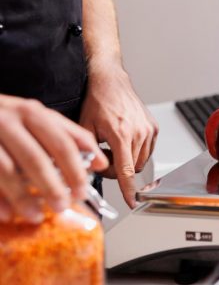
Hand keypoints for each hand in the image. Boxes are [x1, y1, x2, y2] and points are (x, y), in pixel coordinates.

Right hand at [0, 95, 107, 222]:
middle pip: (36, 159)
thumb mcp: (36, 118)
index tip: (83, 191)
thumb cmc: (6, 119)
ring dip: (23, 197)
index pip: (62, 143)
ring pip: (8, 170)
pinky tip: (8, 215)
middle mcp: (9, 121)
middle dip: (52, 187)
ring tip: (36, 215)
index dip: (76, 170)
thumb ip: (68, 136)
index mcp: (32, 113)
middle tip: (63, 206)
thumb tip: (100, 162)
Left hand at [79, 60, 157, 207]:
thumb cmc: (97, 101)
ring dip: (127, 162)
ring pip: (141, 161)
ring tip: (114, 148)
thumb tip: (84, 172)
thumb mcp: (84, 127)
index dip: (129, 189)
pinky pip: (147, 151)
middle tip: (104, 159)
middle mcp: (139, 132)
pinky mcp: (154, 128)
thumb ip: (86, 151)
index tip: (133, 202)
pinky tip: (124, 142)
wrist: (111, 82)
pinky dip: (136, 152)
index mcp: (120, 134)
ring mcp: (149, 130)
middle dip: (117, 170)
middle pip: (132, 169)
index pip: (126, 170)